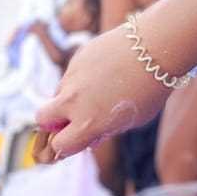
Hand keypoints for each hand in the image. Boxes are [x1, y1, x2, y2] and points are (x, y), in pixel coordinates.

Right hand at [34, 25, 171, 160]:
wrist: (154, 49)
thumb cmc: (150, 90)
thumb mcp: (131, 120)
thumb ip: (105, 130)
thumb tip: (89, 138)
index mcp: (88, 124)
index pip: (60, 146)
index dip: (66, 147)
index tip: (73, 142)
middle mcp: (73, 102)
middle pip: (41, 118)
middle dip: (51, 122)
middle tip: (70, 119)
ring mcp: (71, 78)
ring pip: (58, 93)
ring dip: (71, 97)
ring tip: (101, 90)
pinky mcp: (76, 58)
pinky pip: (72, 74)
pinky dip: (82, 78)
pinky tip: (106, 72)